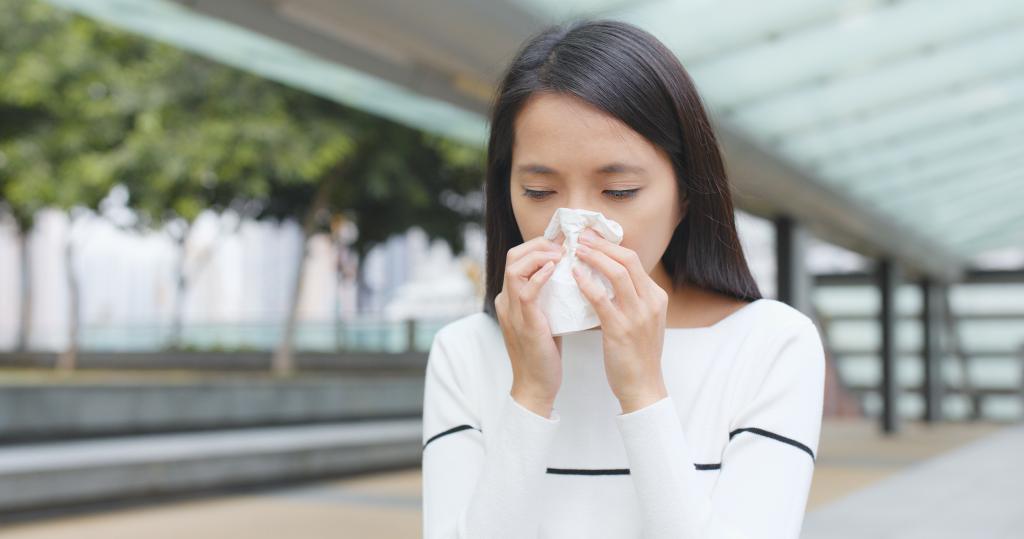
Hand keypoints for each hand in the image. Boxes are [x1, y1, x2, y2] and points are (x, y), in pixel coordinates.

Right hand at [494, 235, 566, 417]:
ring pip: (515, 268)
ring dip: (540, 255)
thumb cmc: (544, 353)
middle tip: (564, 244)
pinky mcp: (524, 322)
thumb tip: (571, 277)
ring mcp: (512, 311)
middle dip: (538, 244)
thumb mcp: (545, 318)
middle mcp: (506, 301)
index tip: (563, 242)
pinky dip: (539, 276)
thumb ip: (549, 298)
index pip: (517, 259)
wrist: (535, 385)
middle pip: (512, 257)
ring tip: (561, 253)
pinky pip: (526, 291)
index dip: (538, 245)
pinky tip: (555, 268)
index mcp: (510, 299)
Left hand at [572, 227, 669, 413]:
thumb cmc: (638, 355)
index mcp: (656, 297)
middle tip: (581, 236)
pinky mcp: (620, 329)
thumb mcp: (643, 320)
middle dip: (602, 244)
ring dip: (595, 257)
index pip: (634, 260)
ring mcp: (637, 315)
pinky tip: (574, 275)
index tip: (592, 237)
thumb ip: (632, 298)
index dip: (610, 245)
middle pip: (627, 260)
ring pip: (617, 273)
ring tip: (576, 249)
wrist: (643, 386)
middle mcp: (650, 302)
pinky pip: (602, 299)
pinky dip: (587, 283)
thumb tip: (610, 277)